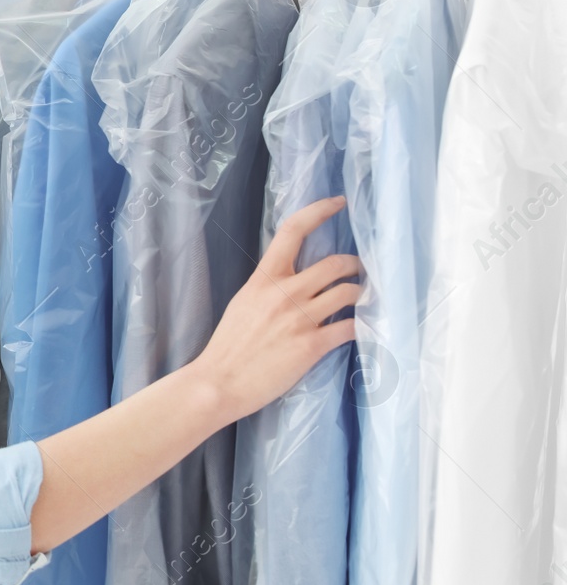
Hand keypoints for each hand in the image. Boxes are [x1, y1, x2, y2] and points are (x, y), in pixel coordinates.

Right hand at [189, 195, 361, 425]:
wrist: (219, 381)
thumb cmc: (229, 345)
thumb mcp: (243, 302)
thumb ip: (268, 287)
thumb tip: (292, 279)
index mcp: (263, 278)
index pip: (292, 230)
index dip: (319, 211)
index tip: (339, 203)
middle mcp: (284, 292)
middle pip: (334, 263)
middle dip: (355, 264)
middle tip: (360, 270)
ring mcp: (300, 318)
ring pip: (349, 292)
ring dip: (362, 294)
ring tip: (364, 299)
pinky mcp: (312, 345)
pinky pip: (350, 327)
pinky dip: (362, 326)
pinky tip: (364, 328)